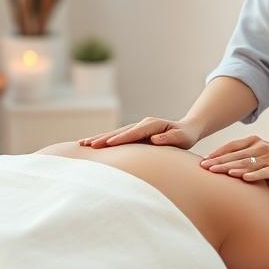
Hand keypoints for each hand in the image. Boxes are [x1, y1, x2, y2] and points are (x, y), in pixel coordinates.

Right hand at [78, 117, 202, 150]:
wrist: (186, 130)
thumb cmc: (185, 137)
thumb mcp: (182, 138)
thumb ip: (169, 139)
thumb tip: (154, 139)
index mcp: (152, 125)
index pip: (134, 133)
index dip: (121, 138)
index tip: (108, 144)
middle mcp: (142, 124)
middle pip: (119, 132)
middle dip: (103, 138)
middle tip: (87, 144)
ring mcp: (136, 128)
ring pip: (115, 133)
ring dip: (99, 138)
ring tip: (83, 144)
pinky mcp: (134, 133)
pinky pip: (116, 136)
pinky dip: (104, 139)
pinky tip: (92, 144)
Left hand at [199, 135, 268, 181]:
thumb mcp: (259, 150)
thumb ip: (243, 154)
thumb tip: (221, 162)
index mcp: (253, 141)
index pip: (231, 146)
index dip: (217, 153)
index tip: (203, 161)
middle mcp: (259, 147)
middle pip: (235, 155)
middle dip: (219, 162)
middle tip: (204, 168)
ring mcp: (268, 158)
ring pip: (247, 163)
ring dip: (231, 168)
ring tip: (218, 172)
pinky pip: (263, 172)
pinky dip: (253, 175)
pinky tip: (243, 178)